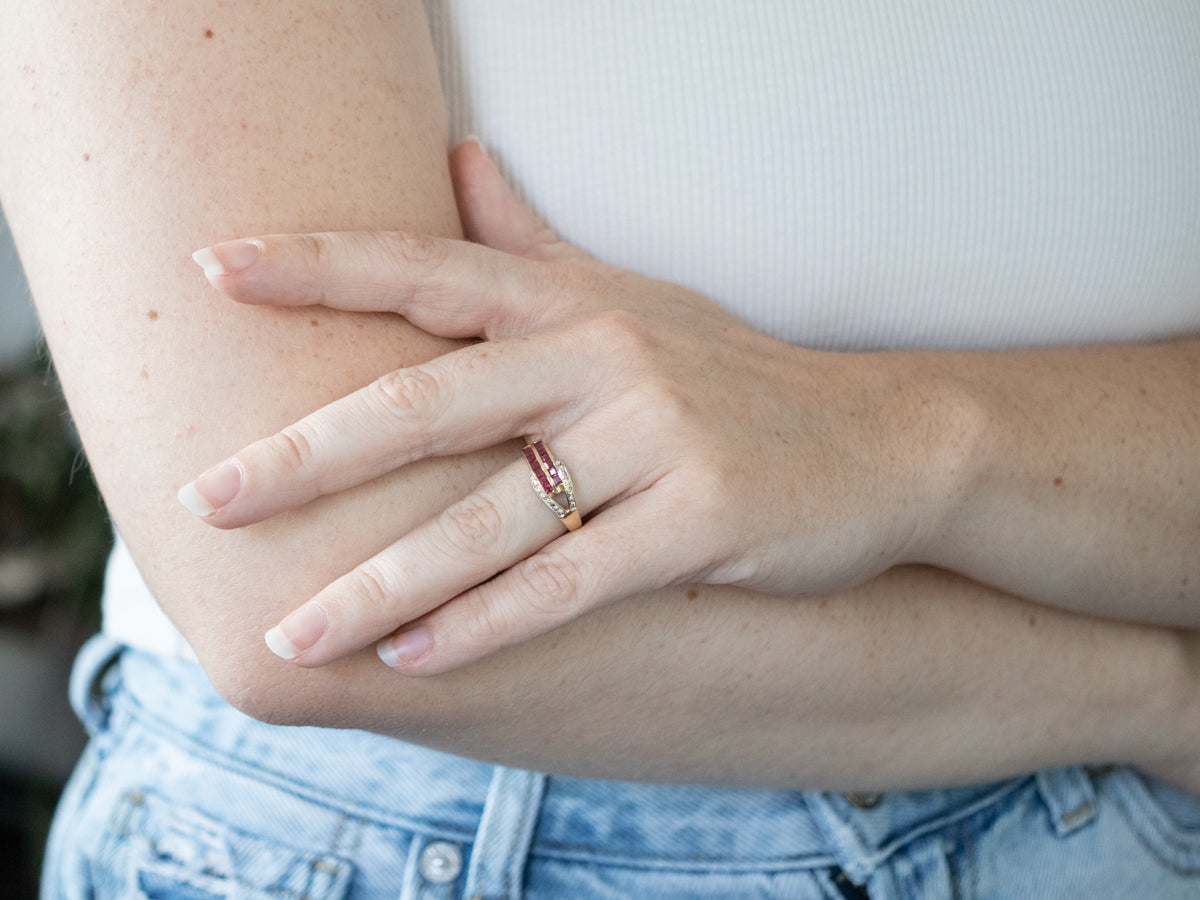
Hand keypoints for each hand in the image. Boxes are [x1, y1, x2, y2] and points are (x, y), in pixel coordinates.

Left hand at [182, 141, 955, 673]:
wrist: (882, 440)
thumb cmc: (735, 375)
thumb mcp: (632, 298)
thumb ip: (532, 240)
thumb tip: (457, 160)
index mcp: (576, 304)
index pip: (428, 271)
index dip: (319, 266)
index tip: (212, 270)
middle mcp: (605, 358)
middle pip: (431, 403)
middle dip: (309, 456)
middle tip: (207, 498)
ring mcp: (656, 438)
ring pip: (492, 516)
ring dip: (383, 582)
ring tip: (293, 634)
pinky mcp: (702, 521)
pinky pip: (573, 579)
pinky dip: (490, 624)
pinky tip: (416, 657)